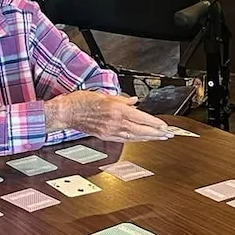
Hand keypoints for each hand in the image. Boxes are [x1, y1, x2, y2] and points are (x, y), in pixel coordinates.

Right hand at [46, 92, 171, 141]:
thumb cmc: (81, 101)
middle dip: (156, 133)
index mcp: (116, 110)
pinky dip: (136, 139)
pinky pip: (125, 139)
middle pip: (141, 130)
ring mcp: (110, 131)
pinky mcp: (106, 136)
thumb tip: (134, 101)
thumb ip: (121, 99)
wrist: (67, 112)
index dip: (155, 123)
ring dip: (148, 138)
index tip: (164, 126)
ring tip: (159, 138)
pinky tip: (141, 139)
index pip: (141, 118)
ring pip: (135, 137)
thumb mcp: (104, 94)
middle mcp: (115, 122)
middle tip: (168, 135)